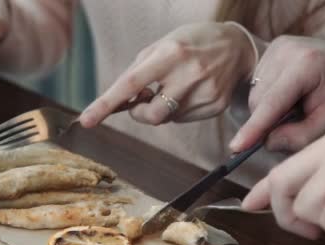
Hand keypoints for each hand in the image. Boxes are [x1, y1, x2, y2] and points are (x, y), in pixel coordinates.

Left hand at [79, 22, 261, 127]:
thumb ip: (137, 72)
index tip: (87, 120)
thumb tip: (118, 103)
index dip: (106, 103)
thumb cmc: (191, 44)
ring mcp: (205, 92)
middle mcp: (188, 74)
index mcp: (169, 54)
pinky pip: (184, 120)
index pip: (130, 84)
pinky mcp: (216, 105)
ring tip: (175, 87)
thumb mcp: (161, 46)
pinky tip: (192, 92)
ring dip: (161, 109)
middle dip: (139, 113)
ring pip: (166, 119)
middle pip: (149, 115)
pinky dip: (179, 110)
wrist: (238, 47)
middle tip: (143, 99)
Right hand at [229, 36, 324, 152]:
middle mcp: (286, 50)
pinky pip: (258, 85)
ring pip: (255, 95)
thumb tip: (267, 142)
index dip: (254, 128)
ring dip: (269, 111)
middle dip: (269, 121)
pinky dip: (270, 99)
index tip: (236, 147)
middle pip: (259, 100)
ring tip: (297, 109)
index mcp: (306, 64)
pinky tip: (291, 98)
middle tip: (296, 126)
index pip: (272, 103)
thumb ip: (300, 136)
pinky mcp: (272, 49)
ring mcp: (277, 47)